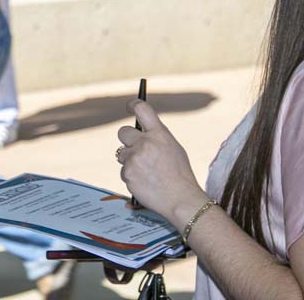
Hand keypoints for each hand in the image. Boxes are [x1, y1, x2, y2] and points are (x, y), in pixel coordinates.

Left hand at [117, 100, 206, 223]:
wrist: (181, 199)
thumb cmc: (181, 175)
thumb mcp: (174, 148)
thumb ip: (157, 138)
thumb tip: (142, 132)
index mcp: (159, 134)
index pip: (142, 109)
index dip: (133, 104)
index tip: (129, 106)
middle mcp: (145, 143)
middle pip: (123, 132)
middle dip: (128, 140)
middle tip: (136, 149)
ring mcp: (134, 159)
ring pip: (122, 154)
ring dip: (130, 160)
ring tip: (147, 172)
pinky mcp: (127, 174)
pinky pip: (124, 171)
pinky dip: (132, 176)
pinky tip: (145, 182)